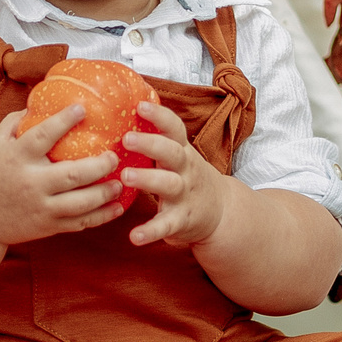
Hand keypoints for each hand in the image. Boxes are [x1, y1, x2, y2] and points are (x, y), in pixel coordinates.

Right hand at [0, 107, 130, 249]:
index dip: (63, 121)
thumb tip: (41, 101)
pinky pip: (79, 223)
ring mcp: (41, 208)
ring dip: (104, 193)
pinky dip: (101, 216)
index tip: (82, 109)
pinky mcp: (47, 227)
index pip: (42, 136)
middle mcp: (30, 183)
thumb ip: (16, 123)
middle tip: (114, 155)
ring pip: (80, 203)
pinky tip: (116, 206)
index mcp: (16, 158)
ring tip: (119, 181)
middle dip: (98, 165)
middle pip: (71, 175)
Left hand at [117, 102, 230, 249]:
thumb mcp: (178, 154)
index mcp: (181, 151)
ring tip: (126, 176)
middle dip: (151, 143)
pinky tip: (134, 236)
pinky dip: (151, 231)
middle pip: (171, 152)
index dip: (159, 115)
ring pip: (169, 185)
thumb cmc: (187, 176)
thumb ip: (156, 138)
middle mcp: (185, 170)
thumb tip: (119, 111)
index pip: (174, 128)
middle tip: (127, 138)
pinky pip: (166, 225)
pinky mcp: (181, 220)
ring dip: (148, 179)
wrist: (221, 212)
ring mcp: (184, 195)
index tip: (140, 105)